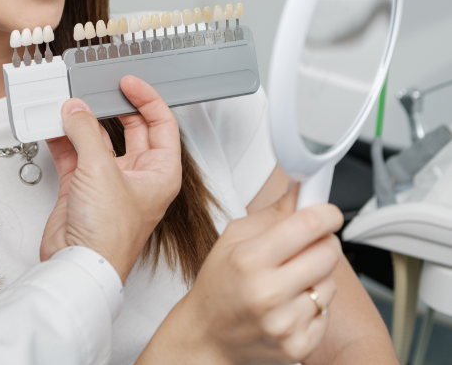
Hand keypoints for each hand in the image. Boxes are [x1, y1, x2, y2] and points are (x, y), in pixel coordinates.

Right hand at [40, 75, 182, 283]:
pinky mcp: (82, 187)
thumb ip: (86, 132)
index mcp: (160, 172)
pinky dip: (63, 138)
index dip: (147, 99)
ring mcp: (108, 181)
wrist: (78, 265)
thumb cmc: (108, 236)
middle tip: (99, 88)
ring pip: (98, 139)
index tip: (128, 83)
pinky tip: (54, 125)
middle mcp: (137, 175)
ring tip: (69, 104)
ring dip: (83, 122)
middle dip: (113, 108)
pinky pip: (74, 153)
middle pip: (130, 128)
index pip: (162, 124)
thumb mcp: (101, 170)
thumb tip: (76, 110)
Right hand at [137, 186, 343, 363]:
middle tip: (310, 242)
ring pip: (330, 283)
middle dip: (325, 241)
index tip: (329, 212)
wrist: (207, 335)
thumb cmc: (219, 282)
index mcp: (249, 259)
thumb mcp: (233, 238)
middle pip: (328, 253)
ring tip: (292, 278)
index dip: (326, 213)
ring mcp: (285, 323)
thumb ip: (271, 214)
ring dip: (318, 275)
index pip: (308, 225)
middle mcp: (268, 292)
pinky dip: (314, 304)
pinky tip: (291, 303)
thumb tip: (301, 191)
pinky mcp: (298, 347)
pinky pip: (326, 312)